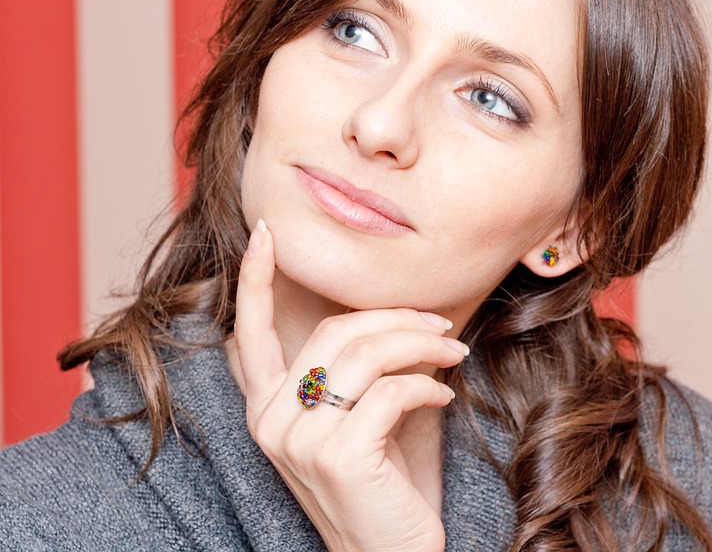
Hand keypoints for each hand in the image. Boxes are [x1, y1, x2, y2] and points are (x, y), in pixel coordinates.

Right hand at [233, 220, 467, 551]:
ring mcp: (299, 439)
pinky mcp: (337, 455)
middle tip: (442, 323)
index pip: (251, 332)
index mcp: (268, 409)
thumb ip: (354, 374)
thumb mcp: (356, 422)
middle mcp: (271, 421)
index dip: (254, 279)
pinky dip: (427, 386)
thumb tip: (396, 315)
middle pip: (337, 331)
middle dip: (398, 316)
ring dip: (423, 344)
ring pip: (367, 353)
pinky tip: (444, 399)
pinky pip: (391, 390)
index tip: (266, 232)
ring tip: (454, 351)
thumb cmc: (380, 485)